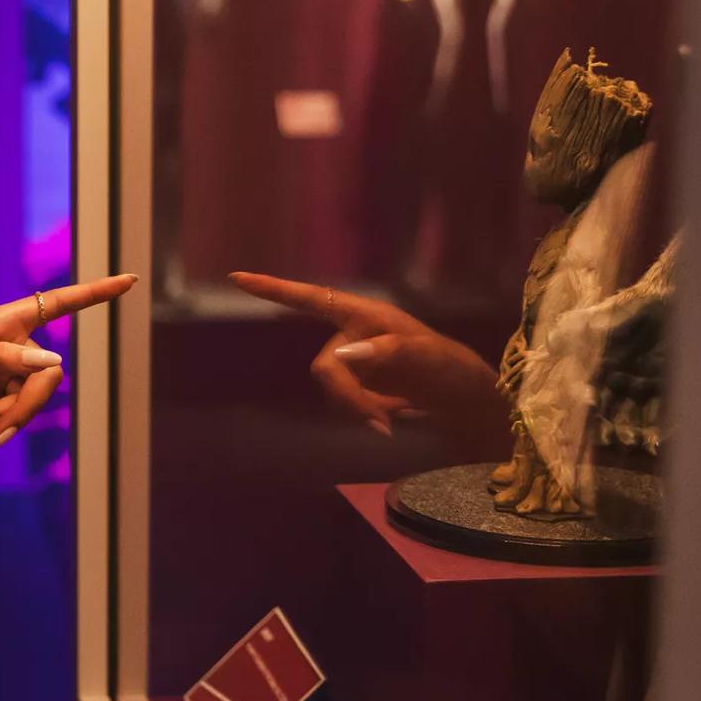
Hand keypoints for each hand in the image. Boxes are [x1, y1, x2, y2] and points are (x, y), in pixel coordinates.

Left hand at [0, 274, 137, 463]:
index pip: (59, 303)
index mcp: (2, 322)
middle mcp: (10, 342)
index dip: (96, 293)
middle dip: (27, 405)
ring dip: (8, 417)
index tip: (130, 279)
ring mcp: (5, 370)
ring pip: (35, 398)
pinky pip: (18, 412)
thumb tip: (51, 363)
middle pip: (49, 374)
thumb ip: (3, 361)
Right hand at [228, 271, 505, 448]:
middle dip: (347, 396)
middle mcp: (349, 335)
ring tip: (392, 420)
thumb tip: (344, 354)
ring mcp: (351, 362)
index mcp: (362, 315)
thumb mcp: (428, 357)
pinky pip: (340, 403)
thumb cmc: (450, 367)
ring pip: (330, 389)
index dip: (272, 290)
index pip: (310, 299)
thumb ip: (388, 352)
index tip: (237, 278)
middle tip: (380, 422)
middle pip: (324, 366)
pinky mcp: (355, 386)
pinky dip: (361, 415)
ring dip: (357, 409)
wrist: (463, 400)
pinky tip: (388, 420)